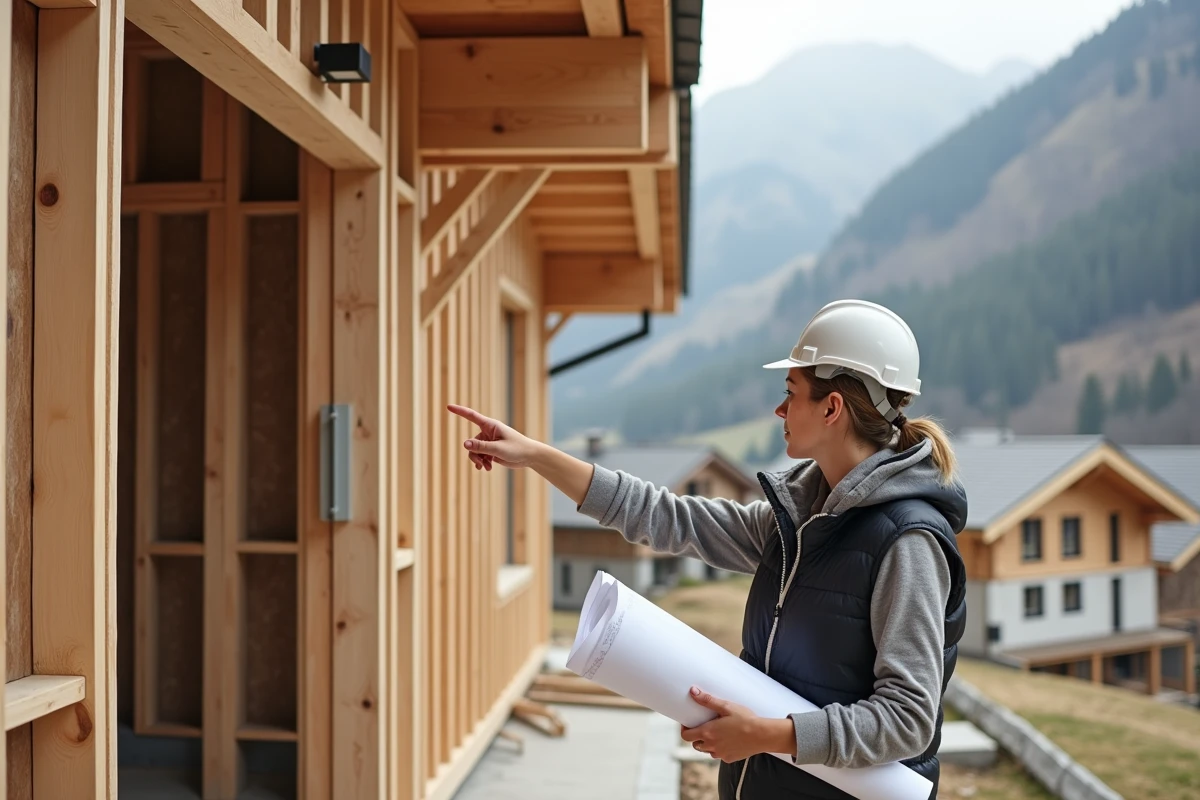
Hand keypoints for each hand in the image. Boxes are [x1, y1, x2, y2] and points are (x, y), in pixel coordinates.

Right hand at [447, 404, 539, 470]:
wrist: (530, 456)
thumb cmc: (518, 448)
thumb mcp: (499, 449)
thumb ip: (482, 447)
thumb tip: (465, 444)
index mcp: (490, 425)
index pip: (471, 416)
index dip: (459, 411)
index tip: (448, 406)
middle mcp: (488, 432)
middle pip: (471, 441)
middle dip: (474, 453)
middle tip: (480, 464)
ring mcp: (489, 441)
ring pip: (474, 451)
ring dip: (478, 460)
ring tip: (485, 467)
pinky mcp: (491, 450)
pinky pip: (480, 456)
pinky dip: (482, 462)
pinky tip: (488, 468)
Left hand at [679, 686, 795, 763]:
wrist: (762, 735)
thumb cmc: (745, 719)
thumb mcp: (726, 706)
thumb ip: (707, 700)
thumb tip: (693, 691)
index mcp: (708, 733)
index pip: (686, 736)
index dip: (684, 729)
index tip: (689, 722)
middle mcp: (711, 746)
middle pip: (695, 744)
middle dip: (696, 736)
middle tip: (704, 726)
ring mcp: (720, 754)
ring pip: (707, 751)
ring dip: (708, 743)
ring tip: (716, 732)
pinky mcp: (729, 758)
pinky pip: (719, 754)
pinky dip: (720, 748)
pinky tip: (728, 739)